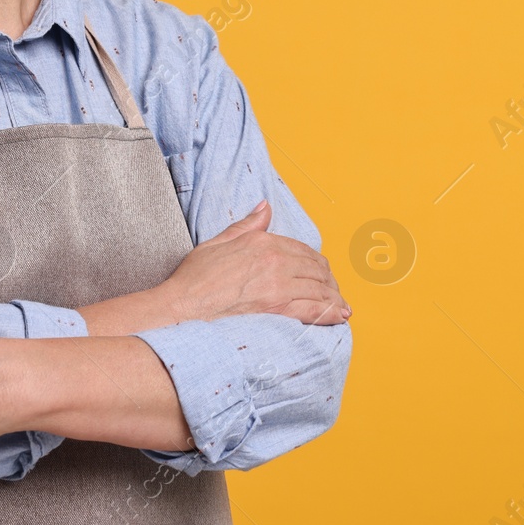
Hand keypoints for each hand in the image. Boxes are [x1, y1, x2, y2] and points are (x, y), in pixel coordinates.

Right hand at [152, 200, 350, 325]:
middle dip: (329, 280)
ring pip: (319, 288)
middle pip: (316, 269)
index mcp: (262, 242)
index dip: (316, 262)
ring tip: (341, 306)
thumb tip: (265, 208)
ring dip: (334, 297)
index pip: (302, 250)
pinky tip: (340, 316)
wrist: (182, 305)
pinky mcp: (277, 309)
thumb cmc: (194, 278)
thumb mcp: (218, 242)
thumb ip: (247, 225)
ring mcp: (278, 285)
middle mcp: (275, 261)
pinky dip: (330, 312)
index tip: (321, 271)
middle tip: (334, 290)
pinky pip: (313, 309)